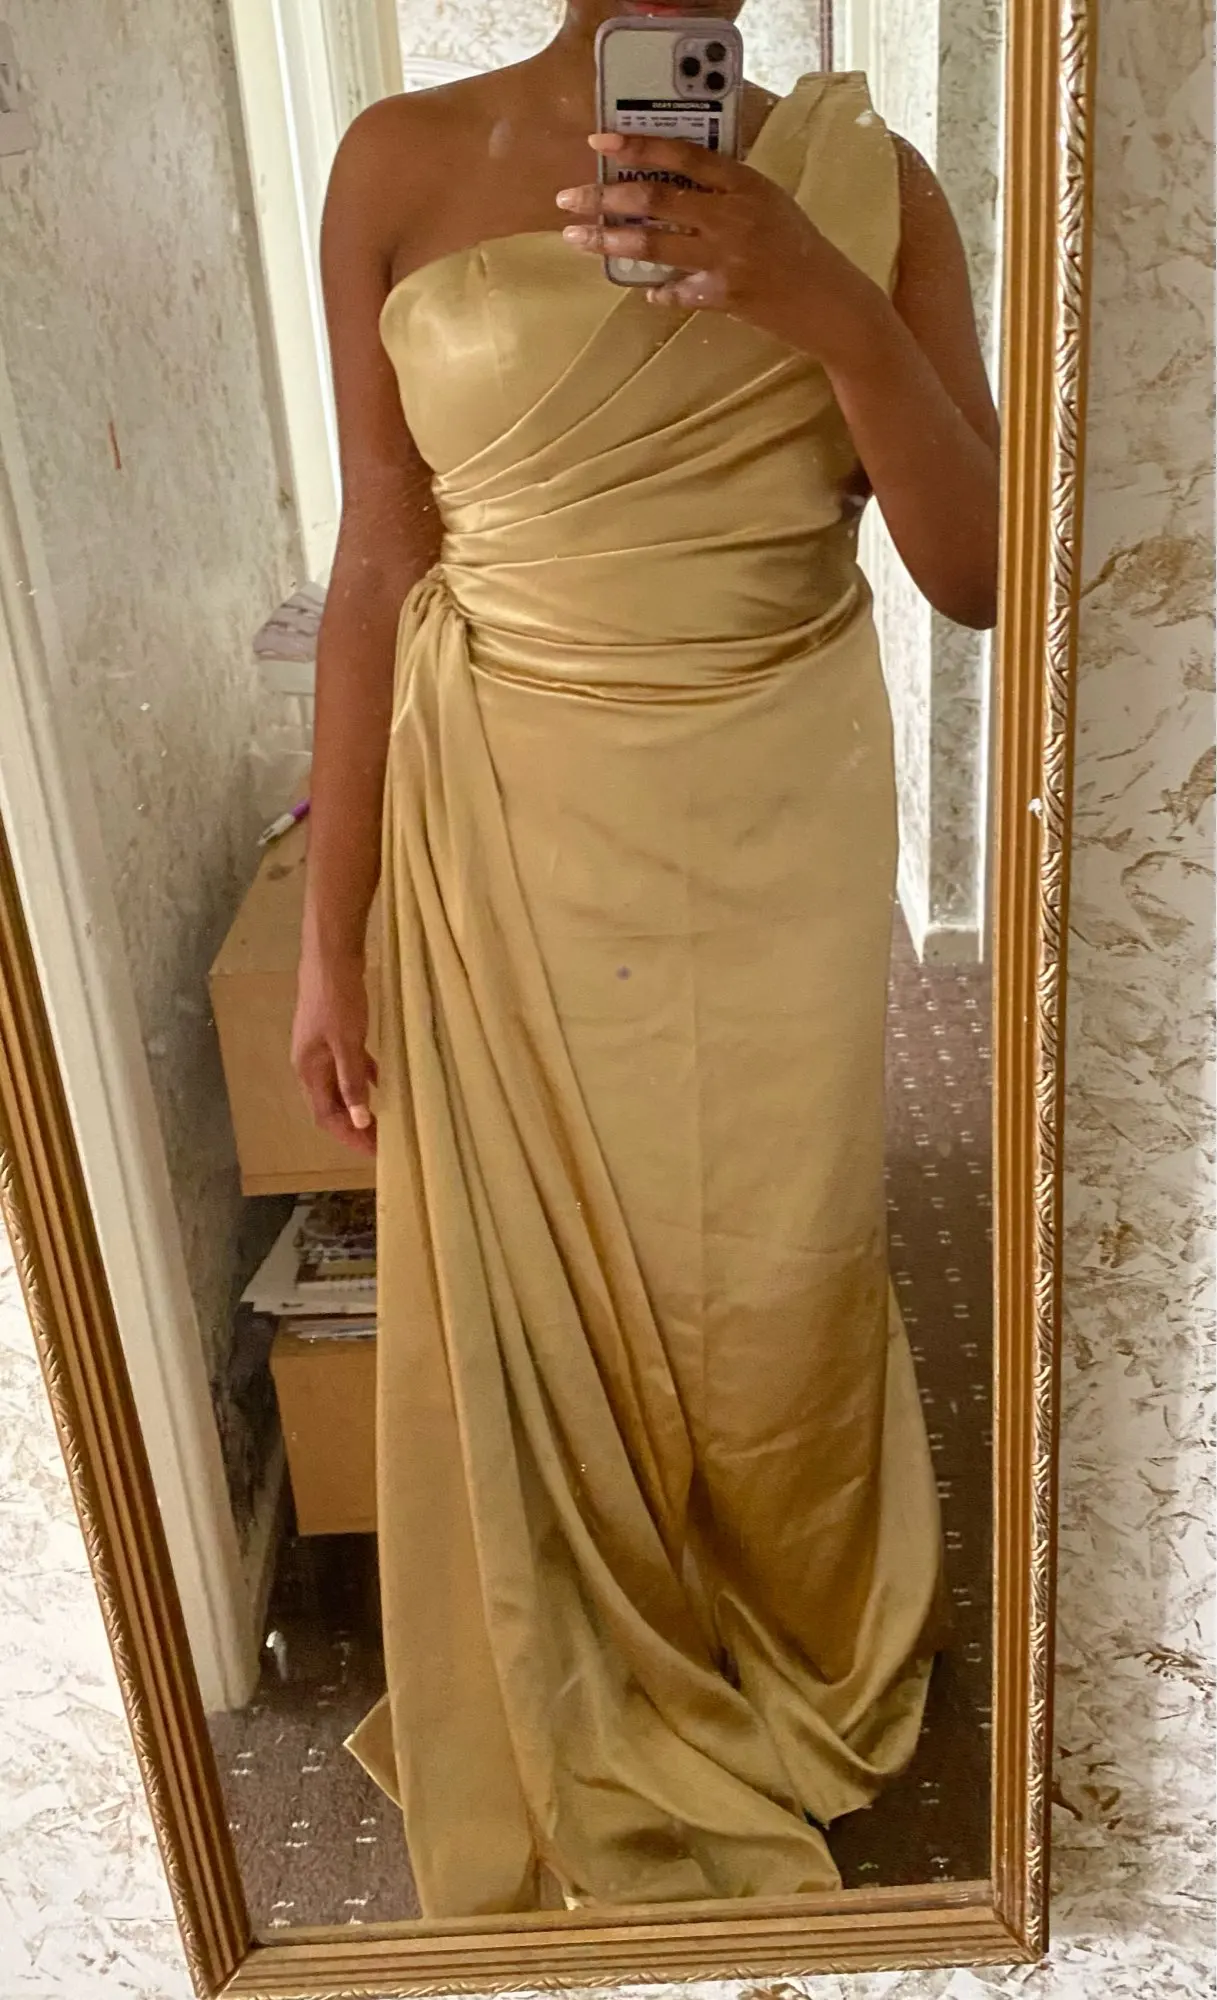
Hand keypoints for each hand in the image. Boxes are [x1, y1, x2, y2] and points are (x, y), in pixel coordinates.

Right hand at [291, 951, 377, 1156]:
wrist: (330, 953)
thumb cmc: (338, 998)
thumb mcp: (348, 1042)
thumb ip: (352, 1081)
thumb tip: (358, 1120)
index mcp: (307, 1069)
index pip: (326, 1116)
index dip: (349, 1136)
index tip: (375, 1152)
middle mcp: (309, 1062)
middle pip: (329, 1104)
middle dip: (352, 1126)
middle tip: (381, 1141)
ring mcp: (319, 1045)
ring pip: (338, 1085)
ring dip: (357, 1103)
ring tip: (381, 1118)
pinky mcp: (332, 1030)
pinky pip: (346, 1064)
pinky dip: (361, 1077)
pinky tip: (380, 1080)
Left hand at [557, 133, 885, 362]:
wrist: (830, 301)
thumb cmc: (797, 247)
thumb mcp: (767, 203)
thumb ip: (724, 192)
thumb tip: (671, 184)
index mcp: (745, 184)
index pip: (683, 156)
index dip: (638, 147)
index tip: (600, 143)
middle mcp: (733, 217)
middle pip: (656, 199)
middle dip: (604, 197)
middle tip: (568, 198)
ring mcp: (727, 259)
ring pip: (654, 244)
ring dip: (609, 242)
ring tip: (578, 238)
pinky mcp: (724, 298)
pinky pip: (676, 292)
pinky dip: (658, 291)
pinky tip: (644, 289)